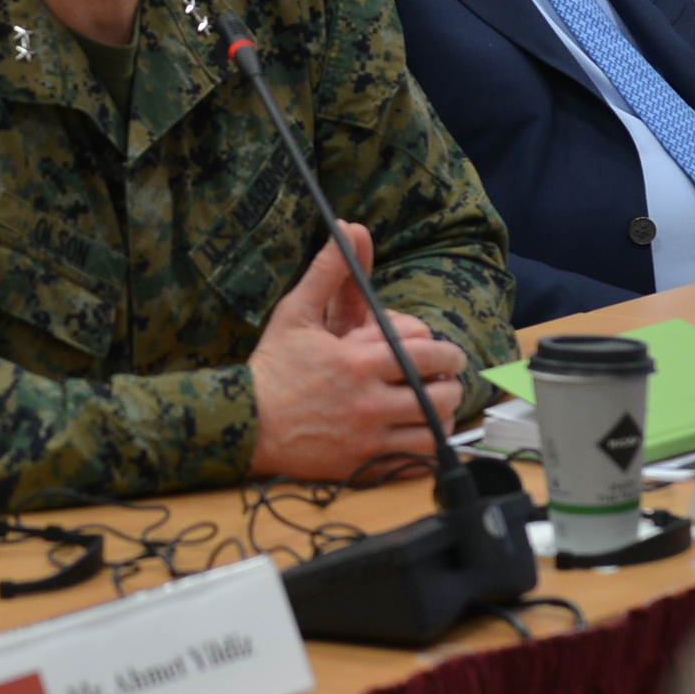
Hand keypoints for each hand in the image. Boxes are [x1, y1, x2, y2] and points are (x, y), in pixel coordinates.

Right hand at [249, 229, 465, 482]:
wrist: (245, 422)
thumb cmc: (273, 367)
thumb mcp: (297, 313)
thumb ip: (328, 272)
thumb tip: (348, 229)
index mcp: (360, 361)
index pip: (429, 355)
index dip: (445, 353)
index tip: (445, 355)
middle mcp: (370, 401)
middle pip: (440, 394)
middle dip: (449, 384)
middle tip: (445, 380)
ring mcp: (368, 438)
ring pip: (433, 431)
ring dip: (441, 417)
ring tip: (435, 408)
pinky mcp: (363, 465)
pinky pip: (413, 461)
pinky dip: (424, 449)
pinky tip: (418, 436)